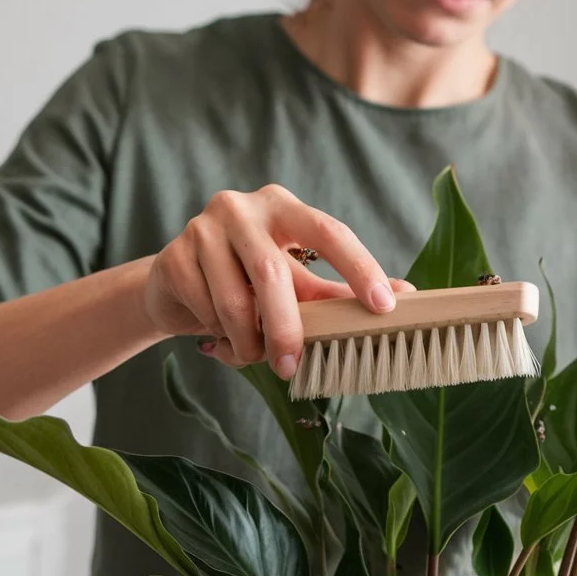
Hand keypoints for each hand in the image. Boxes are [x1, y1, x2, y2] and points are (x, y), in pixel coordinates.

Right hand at [144, 184, 414, 374]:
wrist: (177, 286)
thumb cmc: (247, 282)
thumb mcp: (294, 283)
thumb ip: (337, 292)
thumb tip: (404, 297)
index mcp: (283, 208)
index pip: (329, 231)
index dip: (359, 268)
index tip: (384, 306)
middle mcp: (242, 208)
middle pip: (273, 273)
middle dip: (287, 328)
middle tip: (292, 367)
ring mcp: (202, 229)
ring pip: (235, 302)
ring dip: (248, 341)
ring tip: (252, 353)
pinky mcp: (172, 257)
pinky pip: (204, 310)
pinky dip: (219, 337)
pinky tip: (220, 338)